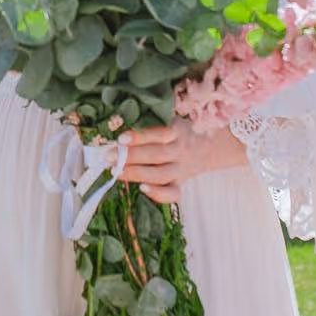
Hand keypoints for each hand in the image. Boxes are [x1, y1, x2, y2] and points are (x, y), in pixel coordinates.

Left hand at [118, 120, 247, 202]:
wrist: (206, 149)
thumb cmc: (177, 133)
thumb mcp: (169, 121)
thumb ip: (149, 124)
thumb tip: (117, 128)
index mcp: (177, 131)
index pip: (159, 134)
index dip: (139, 137)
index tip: (120, 139)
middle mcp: (180, 150)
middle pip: (156, 155)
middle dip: (130, 157)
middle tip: (109, 157)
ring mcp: (181, 169)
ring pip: (160, 174)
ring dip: (136, 174)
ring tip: (116, 172)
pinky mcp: (180, 184)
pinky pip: (172, 193)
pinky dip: (158, 194)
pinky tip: (142, 189)